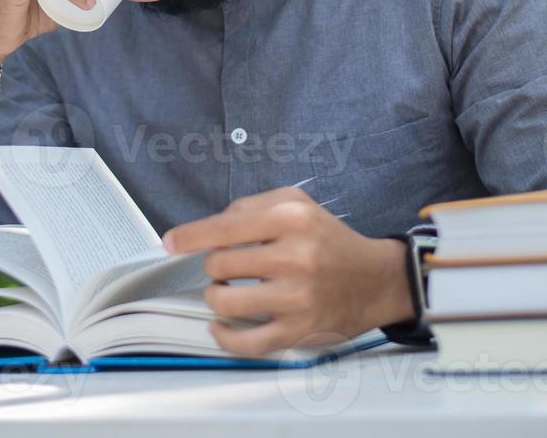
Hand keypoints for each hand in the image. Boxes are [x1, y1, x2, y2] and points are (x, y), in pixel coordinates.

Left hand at [161, 186, 413, 356]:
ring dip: (217, 296)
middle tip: (227, 267)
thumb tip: (209, 226)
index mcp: (291, 219)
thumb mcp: (297, 203)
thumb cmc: (329, 240)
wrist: (375, 279)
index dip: (190, 236)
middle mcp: (295, 256)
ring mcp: (297, 297)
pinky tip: (220, 325)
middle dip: (215, 265)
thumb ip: (251, 206)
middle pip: (218, 264)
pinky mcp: (299, 330)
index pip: (225, 227)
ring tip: (228, 290)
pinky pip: (246, 341)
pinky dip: (224, 336)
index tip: (171, 242)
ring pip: (224, 301)